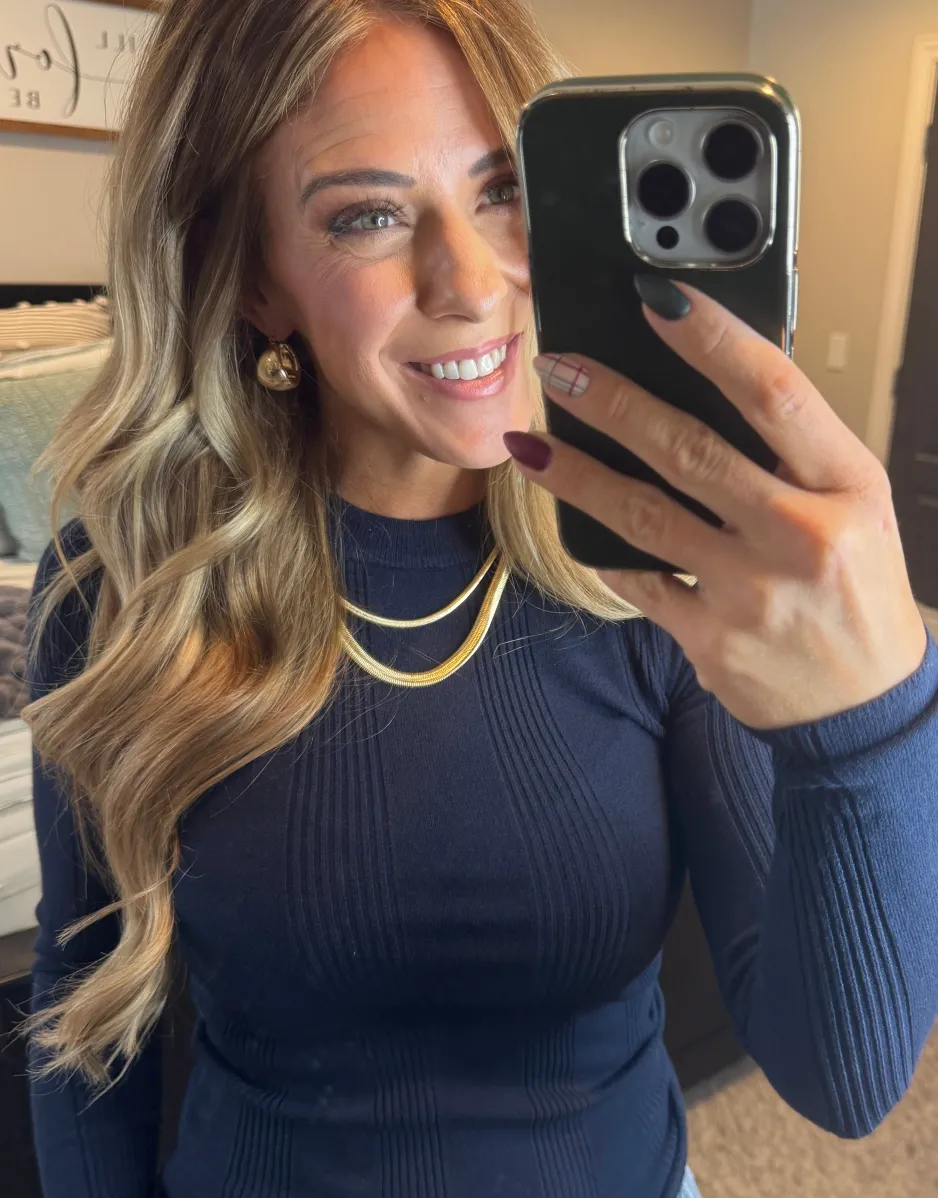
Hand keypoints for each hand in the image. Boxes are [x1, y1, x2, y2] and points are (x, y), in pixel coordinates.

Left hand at [504, 281, 928, 732]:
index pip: (774, 392)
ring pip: (644, 516)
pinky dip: (602, 548)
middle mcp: (799, 536)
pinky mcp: (708, 639)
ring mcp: (749, 593)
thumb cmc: (856, 589)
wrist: (860, 705)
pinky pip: (638, 580)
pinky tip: (570, 519)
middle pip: (690, 450)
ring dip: (576, 475)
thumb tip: (703, 383)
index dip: (711, 339)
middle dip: (612, 402)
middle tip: (558, 368)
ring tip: (530, 444)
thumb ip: (793, 452)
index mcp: (846, 486)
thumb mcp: (854, 506)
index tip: (656, 299)